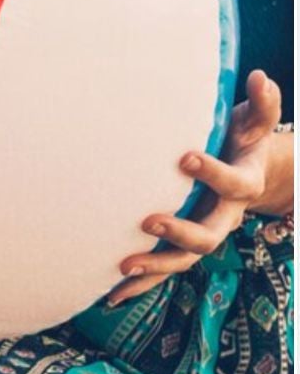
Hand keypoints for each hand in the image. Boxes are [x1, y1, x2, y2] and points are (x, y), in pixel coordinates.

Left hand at [109, 70, 287, 305]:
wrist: (250, 172)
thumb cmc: (244, 140)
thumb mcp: (255, 122)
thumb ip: (263, 106)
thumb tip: (262, 76)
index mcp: (243, 184)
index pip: (232, 182)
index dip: (212, 172)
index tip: (185, 157)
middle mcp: (225, 215)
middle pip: (209, 235)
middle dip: (179, 232)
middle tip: (147, 220)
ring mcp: (204, 234)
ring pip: (184, 261)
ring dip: (154, 267)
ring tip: (123, 267)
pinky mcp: (183, 247)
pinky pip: (163, 272)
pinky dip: (139, 286)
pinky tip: (110, 296)